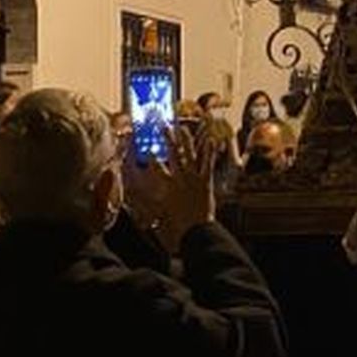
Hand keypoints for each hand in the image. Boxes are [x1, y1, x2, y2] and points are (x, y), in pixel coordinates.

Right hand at [122, 123, 216, 254]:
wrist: (194, 230)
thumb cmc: (177, 225)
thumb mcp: (161, 214)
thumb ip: (153, 208)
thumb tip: (145, 206)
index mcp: (166, 186)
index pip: (155, 167)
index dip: (151, 156)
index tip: (149, 148)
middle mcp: (179, 178)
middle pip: (172, 153)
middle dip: (167, 138)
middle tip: (164, 126)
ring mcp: (193, 178)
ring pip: (189, 154)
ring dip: (186, 140)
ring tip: (184, 128)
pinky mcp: (206, 182)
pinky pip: (207, 164)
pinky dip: (209, 152)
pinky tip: (210, 140)